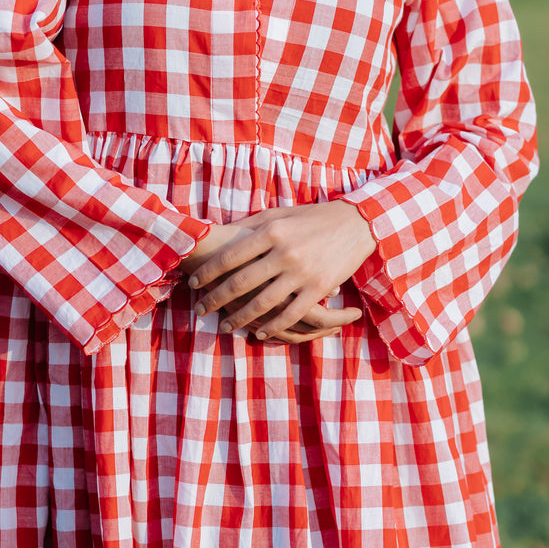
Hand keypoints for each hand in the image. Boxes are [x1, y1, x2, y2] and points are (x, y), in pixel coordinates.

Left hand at [186, 201, 375, 338]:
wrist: (355, 223)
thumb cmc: (311, 218)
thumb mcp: (279, 214)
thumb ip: (250, 226)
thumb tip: (220, 234)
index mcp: (271, 230)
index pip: (229, 256)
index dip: (207, 272)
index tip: (193, 283)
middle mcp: (284, 252)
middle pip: (240, 282)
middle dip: (215, 299)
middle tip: (199, 310)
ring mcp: (302, 272)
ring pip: (262, 303)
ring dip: (239, 318)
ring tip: (224, 327)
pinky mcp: (319, 288)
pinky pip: (290, 314)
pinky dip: (272, 326)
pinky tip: (260, 333)